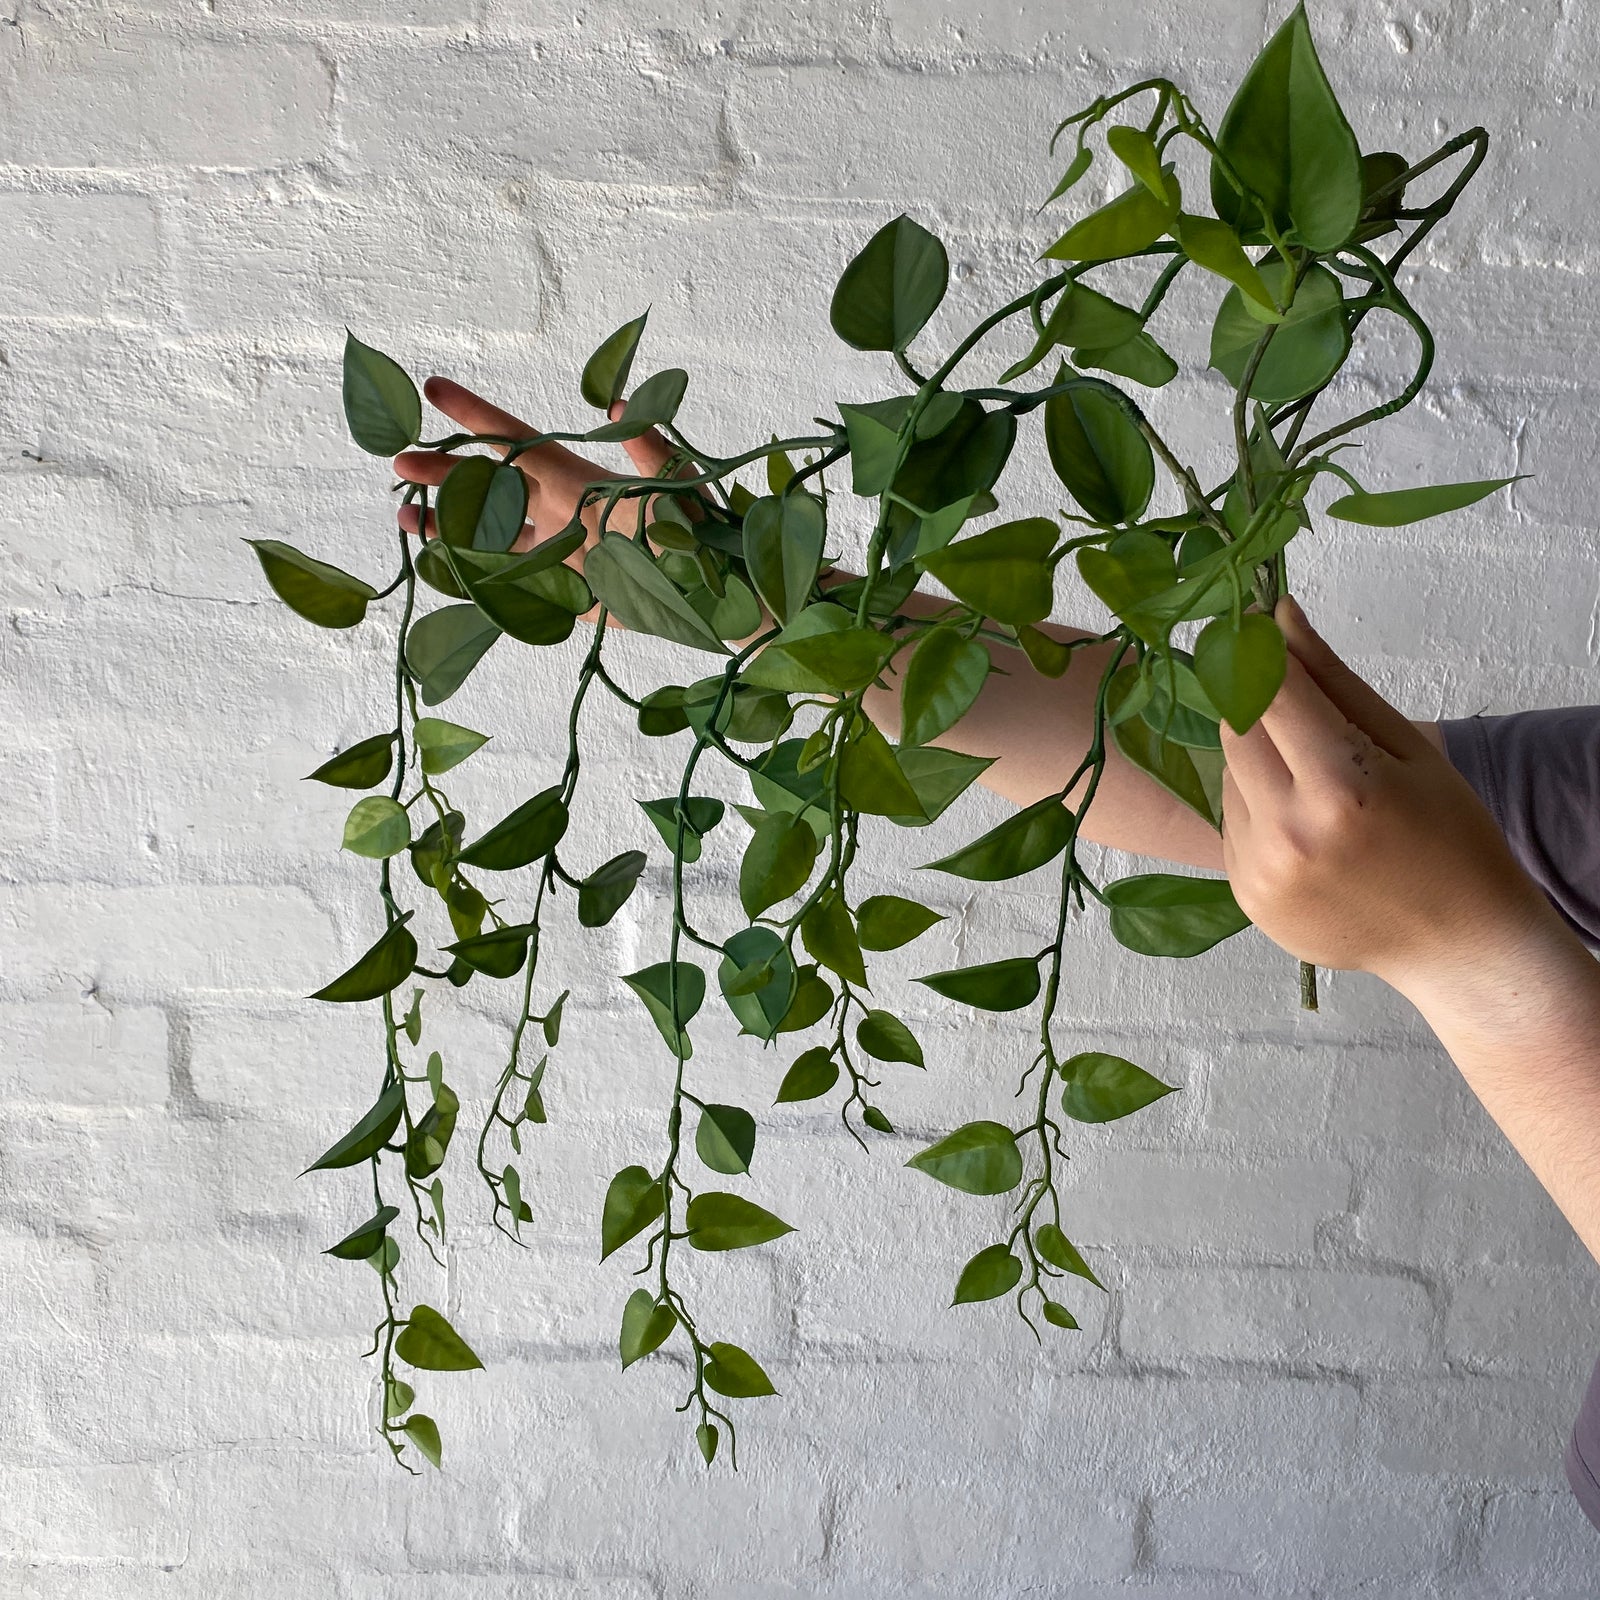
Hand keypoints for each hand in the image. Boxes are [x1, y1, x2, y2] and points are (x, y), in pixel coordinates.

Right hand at [391, 376, 689, 620]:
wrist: (711, 593)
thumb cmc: (699, 529)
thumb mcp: (676, 482)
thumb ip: (647, 446)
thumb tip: (620, 403)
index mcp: (576, 477)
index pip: (515, 439)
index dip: (475, 414)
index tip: (434, 388)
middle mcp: (559, 510)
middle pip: (488, 485)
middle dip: (444, 472)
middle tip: (399, 463)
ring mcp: (558, 552)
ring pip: (489, 535)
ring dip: (447, 526)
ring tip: (403, 519)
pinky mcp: (563, 592)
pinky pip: (510, 582)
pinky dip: (474, 575)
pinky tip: (442, 568)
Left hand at [1219, 596, 1559, 993]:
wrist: (1458, 945)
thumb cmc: (1451, 838)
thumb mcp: (1407, 748)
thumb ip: (1334, 680)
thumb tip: (1280, 615)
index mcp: (1341, 789)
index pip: (1270, 693)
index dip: (1258, 649)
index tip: (1254, 624)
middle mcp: (1289, 834)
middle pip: (1235, 730)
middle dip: (1255, 702)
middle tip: (1291, 700)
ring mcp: (1260, 872)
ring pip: (1229, 776)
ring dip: (1257, 758)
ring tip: (1316, 778)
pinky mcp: (1245, 897)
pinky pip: (1231, 824)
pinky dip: (1256, 807)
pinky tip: (1306, 823)